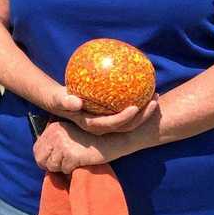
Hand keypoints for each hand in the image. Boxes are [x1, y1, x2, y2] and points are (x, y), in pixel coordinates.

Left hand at [33, 121, 112, 173]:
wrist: (112, 139)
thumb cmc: (90, 140)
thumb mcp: (69, 134)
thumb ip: (55, 142)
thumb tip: (41, 160)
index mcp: (53, 128)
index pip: (37, 150)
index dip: (45, 159)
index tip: (55, 162)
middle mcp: (55, 134)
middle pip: (41, 159)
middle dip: (51, 165)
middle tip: (65, 164)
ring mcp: (63, 144)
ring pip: (52, 166)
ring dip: (63, 168)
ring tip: (75, 161)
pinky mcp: (72, 154)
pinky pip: (65, 170)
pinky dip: (72, 170)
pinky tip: (81, 162)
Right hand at [45, 89, 160, 136]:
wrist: (59, 101)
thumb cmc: (59, 99)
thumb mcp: (58, 100)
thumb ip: (65, 101)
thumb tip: (75, 103)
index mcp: (93, 125)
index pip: (112, 125)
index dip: (124, 119)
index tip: (134, 107)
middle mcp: (104, 127)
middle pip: (127, 126)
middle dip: (143, 117)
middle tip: (154, 101)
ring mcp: (108, 121)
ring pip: (131, 120)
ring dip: (145, 111)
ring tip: (154, 95)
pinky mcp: (110, 114)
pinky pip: (126, 109)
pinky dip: (137, 102)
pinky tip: (144, 87)